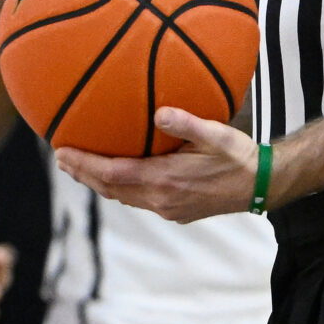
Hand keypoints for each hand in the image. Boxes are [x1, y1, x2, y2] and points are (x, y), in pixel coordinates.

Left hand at [56, 108, 257, 222]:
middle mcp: (160, 199)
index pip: (112, 174)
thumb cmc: (239, 156)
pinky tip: (112, 177)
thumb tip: (158, 112)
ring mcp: (167, 208)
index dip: (84, 164)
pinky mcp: (174, 212)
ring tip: (77, 167)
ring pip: (121, 197)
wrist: (262, 185)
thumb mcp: (216, 134)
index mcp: (165, 180)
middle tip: (60, 158)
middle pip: (109, 189)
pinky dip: (117, 188)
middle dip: (82, 173)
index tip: (61, 152)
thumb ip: (186, 123)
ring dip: (97, 182)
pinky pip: (136, 200)